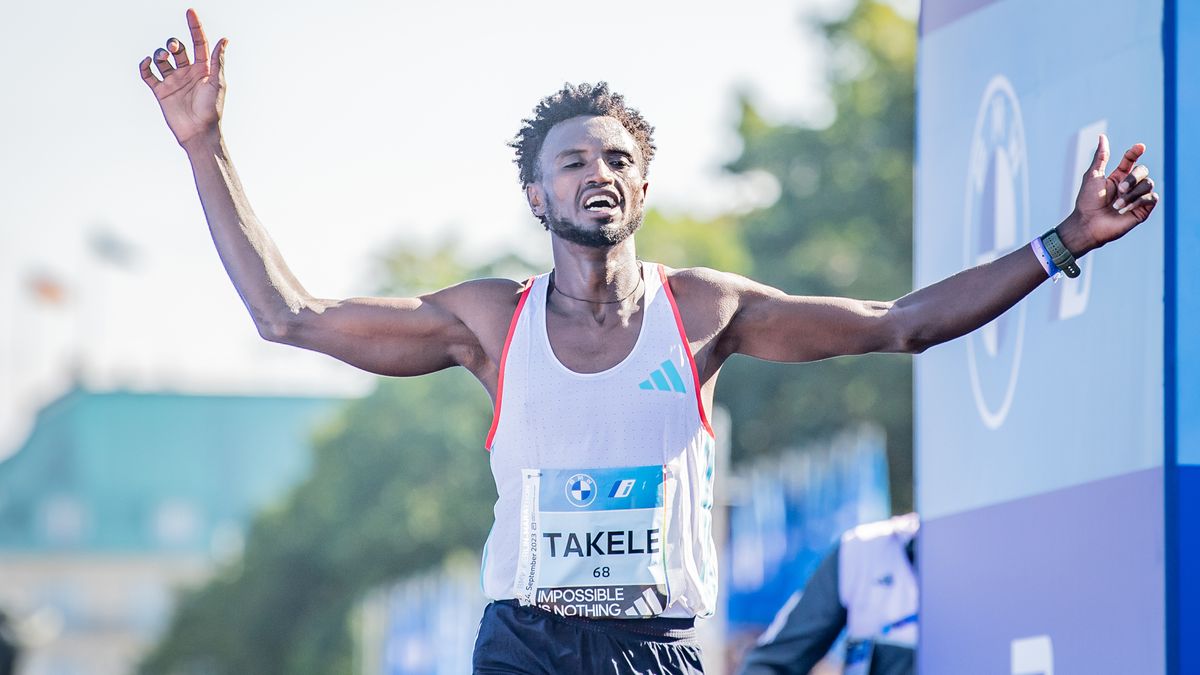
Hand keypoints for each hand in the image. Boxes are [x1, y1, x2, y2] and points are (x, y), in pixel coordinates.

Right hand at [139, 9, 228, 146]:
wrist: (198, 132)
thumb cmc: (211, 109)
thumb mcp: (216, 82)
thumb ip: (217, 61)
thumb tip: (224, 40)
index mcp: (203, 69)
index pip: (199, 42)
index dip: (195, 27)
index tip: (190, 11)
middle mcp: (188, 72)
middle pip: (177, 48)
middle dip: (173, 43)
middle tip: (173, 49)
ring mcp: (173, 81)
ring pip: (161, 58)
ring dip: (159, 53)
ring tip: (162, 58)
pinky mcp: (161, 91)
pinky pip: (148, 74)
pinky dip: (145, 65)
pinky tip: (147, 63)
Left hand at [1065, 134, 1158, 253]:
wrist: (1088, 224)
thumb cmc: (1087, 201)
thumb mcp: (1093, 176)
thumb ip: (1101, 157)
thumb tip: (1102, 136)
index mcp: (1118, 177)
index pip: (1131, 160)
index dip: (1136, 152)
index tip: (1139, 147)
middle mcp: (1129, 186)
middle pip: (1143, 171)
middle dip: (1132, 178)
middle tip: (1119, 190)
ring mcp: (1137, 198)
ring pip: (1149, 183)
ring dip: (1132, 193)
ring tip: (1117, 205)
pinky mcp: (1143, 210)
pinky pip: (1152, 198)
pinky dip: (1138, 201)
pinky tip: (1125, 209)